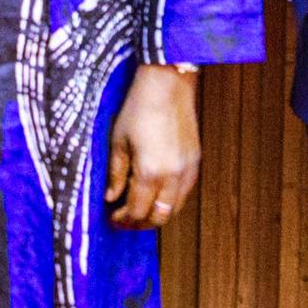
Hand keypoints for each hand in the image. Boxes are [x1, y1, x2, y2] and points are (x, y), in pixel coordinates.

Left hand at [105, 64, 200, 228]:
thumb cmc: (139, 108)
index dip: (123, 219)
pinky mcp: (196, 162)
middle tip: (125, 220)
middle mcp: (173, 176)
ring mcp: (188, 170)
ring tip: (140, 209)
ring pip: (175, 209)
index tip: (113, 217)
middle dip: (140, 223)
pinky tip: (157, 193)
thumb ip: (116, 173)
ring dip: (157, 214)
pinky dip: (171, 200)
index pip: (137, 211)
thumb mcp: (118, 141)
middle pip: (159, 217)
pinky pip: (185, 193)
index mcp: (150, 172)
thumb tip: (111, 197)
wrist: (168, 84)